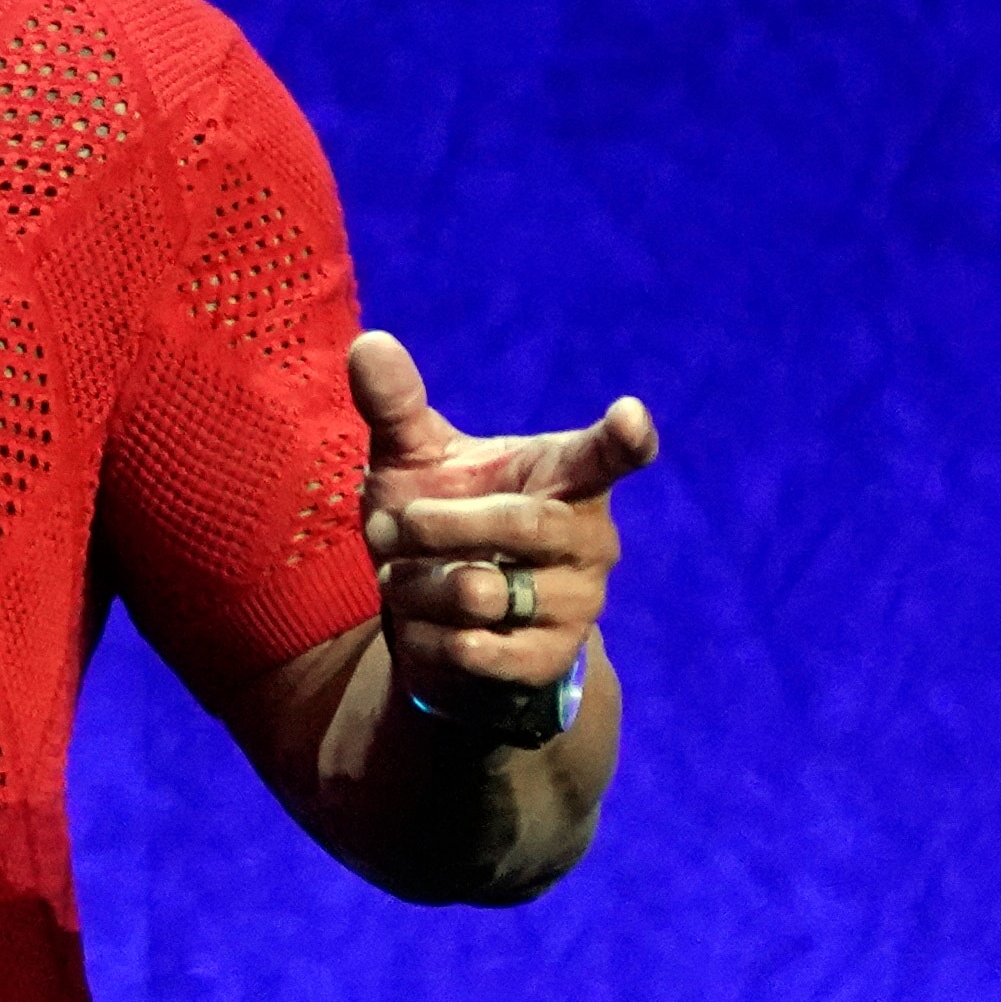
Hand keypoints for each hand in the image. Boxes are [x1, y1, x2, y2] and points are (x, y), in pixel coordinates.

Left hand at [350, 330, 657, 722]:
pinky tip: (420, 625)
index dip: (624, 438)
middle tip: (391, 526)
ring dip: (416, 586)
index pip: (606, 455)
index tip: (631, 417)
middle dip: (437, 526)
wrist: (438, 625)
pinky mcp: (549, 659)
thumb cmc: (438, 525)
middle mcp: (588, 537)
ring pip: (484, 592)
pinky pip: (474, 648)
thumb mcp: (413, 463)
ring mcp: (577, 602)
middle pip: (519, 523)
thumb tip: (369, 342)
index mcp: (564, 477)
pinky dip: (424, 634)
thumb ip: (397, 407)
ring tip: (400, 579)